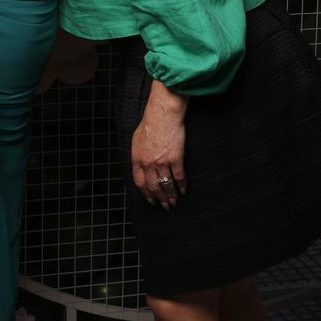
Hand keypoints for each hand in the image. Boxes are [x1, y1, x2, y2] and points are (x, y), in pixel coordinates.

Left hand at [131, 81, 186, 209]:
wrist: (163, 114)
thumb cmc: (150, 123)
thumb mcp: (137, 140)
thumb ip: (138, 155)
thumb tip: (140, 166)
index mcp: (137, 159)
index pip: (140, 183)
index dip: (146, 194)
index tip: (151, 200)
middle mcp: (148, 163)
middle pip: (153, 187)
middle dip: (159, 199)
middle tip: (165, 206)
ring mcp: (162, 162)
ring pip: (166, 185)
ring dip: (171, 196)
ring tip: (174, 202)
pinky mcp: (175, 158)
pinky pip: (179, 177)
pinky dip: (182, 186)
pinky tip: (184, 191)